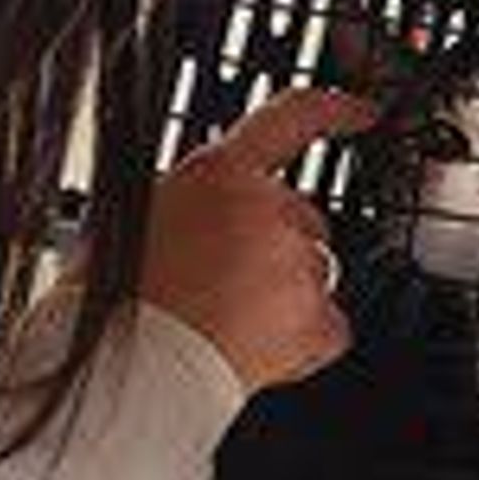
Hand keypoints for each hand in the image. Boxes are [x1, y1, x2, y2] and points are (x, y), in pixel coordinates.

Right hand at [141, 87, 373, 395]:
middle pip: (301, 218)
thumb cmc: (117, 303)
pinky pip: (329, 328)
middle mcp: (269, 210)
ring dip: (285, 296)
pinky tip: (255, 350)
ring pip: (314, 273)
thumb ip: (186, 202)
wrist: (134, 369)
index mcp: (219, 174)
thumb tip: (196, 216)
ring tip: (227, 324)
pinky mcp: (315, 319)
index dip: (334, 110)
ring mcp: (298, 264)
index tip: (361, 112)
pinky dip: (303, 344)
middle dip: (275, 249)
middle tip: (225, 285)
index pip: (292, 119)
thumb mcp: (133, 219)